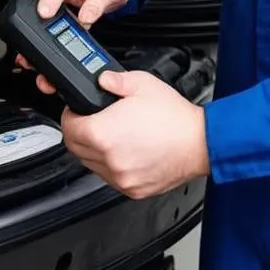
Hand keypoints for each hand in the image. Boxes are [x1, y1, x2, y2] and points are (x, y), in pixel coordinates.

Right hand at [15, 0, 145, 94]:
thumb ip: (97, 4)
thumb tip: (84, 20)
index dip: (48, 0)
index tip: (43, 14)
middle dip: (31, 5)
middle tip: (26, 25)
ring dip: (37, 11)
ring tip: (32, 31)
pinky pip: (54, 4)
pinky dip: (49, 16)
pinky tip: (49, 30)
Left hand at [59, 69, 209, 198]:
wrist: (200, 143)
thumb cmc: (175, 118)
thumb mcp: (142, 84)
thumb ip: (115, 80)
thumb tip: (100, 79)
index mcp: (104, 133)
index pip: (68, 128)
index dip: (70, 115)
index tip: (77, 111)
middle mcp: (109, 159)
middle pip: (75, 148)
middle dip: (79, 132)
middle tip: (93, 121)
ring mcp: (120, 177)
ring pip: (91, 165)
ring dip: (95, 150)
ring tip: (115, 135)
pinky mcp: (132, 189)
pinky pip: (111, 178)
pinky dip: (113, 165)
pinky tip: (128, 150)